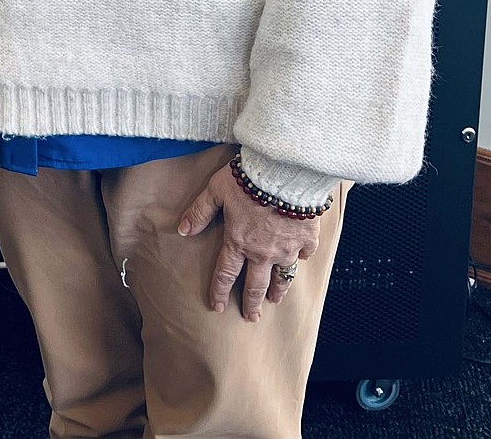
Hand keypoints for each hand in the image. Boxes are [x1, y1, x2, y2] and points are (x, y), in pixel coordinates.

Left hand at [177, 162, 320, 320]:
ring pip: (282, 276)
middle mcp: (263, 252)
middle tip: (252, 318)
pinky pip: (305, 253)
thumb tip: (183, 229)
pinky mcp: (307, 238)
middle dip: (252, 304)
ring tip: (275, 300)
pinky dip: (302, 257)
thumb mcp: (216, 190)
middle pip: (256, 285)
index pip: (226, 273)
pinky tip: (301, 259)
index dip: (219, 291)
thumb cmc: (247, 178)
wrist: (284, 172)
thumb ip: (200, 211)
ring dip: (278, 290)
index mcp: (239, 241)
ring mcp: (287, 248)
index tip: (218, 307)